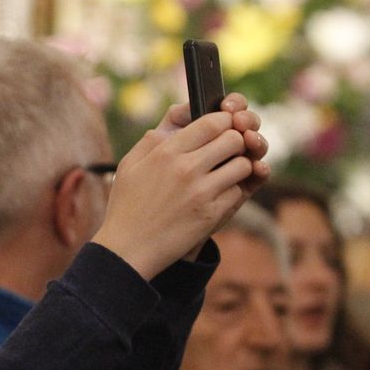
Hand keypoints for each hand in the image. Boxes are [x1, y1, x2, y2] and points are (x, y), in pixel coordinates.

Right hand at [91, 97, 266, 278]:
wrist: (127, 250)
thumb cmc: (126, 206)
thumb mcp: (129, 165)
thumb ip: (152, 139)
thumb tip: (173, 120)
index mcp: (166, 151)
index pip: (214, 121)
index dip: (224, 122)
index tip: (222, 129)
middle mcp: (185, 167)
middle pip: (234, 139)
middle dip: (235, 143)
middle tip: (226, 153)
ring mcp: (201, 191)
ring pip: (243, 165)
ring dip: (237, 168)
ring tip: (223, 175)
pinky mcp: (211, 214)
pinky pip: (237, 192)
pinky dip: (230, 193)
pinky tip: (214, 198)